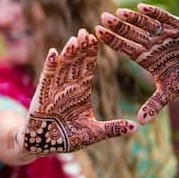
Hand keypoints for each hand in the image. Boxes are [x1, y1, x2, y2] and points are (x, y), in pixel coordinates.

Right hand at [19, 29, 136, 158]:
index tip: (97, 39)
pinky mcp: (43, 94)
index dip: (92, 55)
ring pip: (63, 67)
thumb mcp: (94, 133)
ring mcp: (55, 89)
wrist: (45, 146)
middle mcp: (68, 87)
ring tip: (74, 39)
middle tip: (87, 31)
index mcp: (81, 93)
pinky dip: (50, 65)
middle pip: (76, 64)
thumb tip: (135, 127)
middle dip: (81, 48)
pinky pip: (47, 77)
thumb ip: (113, 128)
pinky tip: (53, 53)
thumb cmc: (68, 139)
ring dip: (68, 53)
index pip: (88, 69)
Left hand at [95, 3, 178, 123]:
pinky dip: (154, 13)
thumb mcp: (169, 91)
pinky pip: (163, 18)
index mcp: (145, 58)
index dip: (112, 41)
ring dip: (132, 18)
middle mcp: (150, 44)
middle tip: (102, 18)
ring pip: (144, 25)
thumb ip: (154, 104)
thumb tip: (141, 123)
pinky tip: (141, 7)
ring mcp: (162, 34)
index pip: (124, 48)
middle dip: (118, 27)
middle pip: (130, 34)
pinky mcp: (176, 26)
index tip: (97, 33)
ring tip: (119, 12)